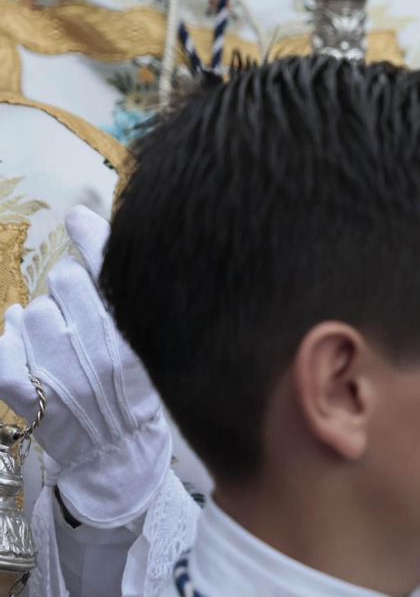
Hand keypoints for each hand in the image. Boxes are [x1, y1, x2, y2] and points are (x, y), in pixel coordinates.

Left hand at [0, 207, 170, 526]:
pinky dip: (10, 342)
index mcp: (132, 333)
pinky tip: (22, 341)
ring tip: (59, 342)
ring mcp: (57, 370)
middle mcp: (96, 346)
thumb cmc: (138, 395)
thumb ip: (125, 297)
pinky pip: (4, 349)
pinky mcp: (26, 395)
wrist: (117, 456)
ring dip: (41, 320)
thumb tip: (87, 225)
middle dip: (68, 289)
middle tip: (79, 312)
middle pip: (63, 280)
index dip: (90, 237)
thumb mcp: (149, 344)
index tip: (78, 218)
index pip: (107, 268)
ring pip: (33, 311)